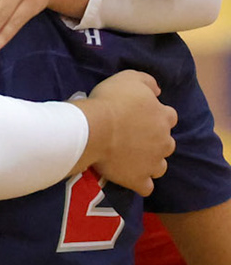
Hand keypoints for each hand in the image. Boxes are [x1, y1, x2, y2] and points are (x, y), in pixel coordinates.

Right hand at [76, 70, 175, 196]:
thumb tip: (157, 90)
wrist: (94, 128)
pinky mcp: (139, 179)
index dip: (155, 116)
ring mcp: (153, 162)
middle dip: (154, 141)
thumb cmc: (110, 101)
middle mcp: (164, 141)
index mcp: (163, 117)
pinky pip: (145, 186)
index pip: (169, 117)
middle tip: (131, 136)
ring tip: (130, 158)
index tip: (139, 115)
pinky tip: (128, 176)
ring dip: (149, 163)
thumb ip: (148, 82)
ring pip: (159, 166)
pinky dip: (139, 183)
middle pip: (166, 143)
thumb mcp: (129, 78)